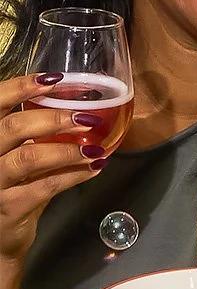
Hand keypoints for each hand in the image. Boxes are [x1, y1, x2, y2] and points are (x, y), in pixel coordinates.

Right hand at [0, 73, 106, 263]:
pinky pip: (45, 187)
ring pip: (29, 157)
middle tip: (86, 118)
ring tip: (95, 148)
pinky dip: (73, 177)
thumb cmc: (7, 195)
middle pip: (14, 126)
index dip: (22, 87)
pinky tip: (93, 170)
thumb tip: (75, 121)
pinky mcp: (8, 208)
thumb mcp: (14, 164)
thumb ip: (34, 143)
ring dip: (67, 150)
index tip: (54, 80)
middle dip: (53, 118)